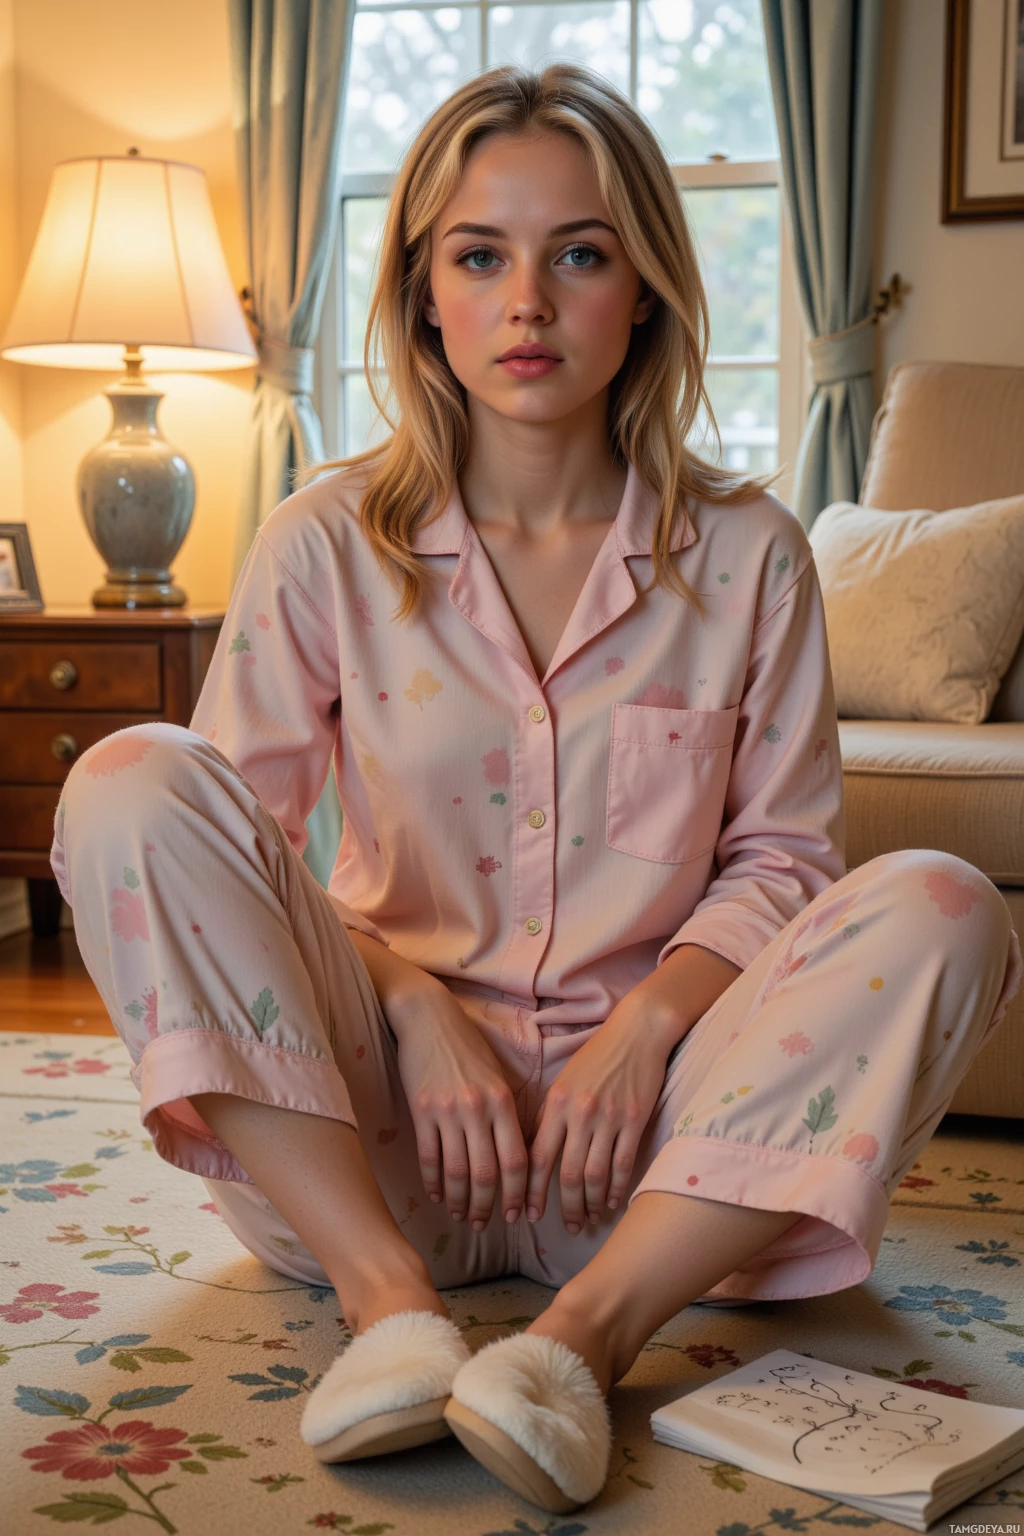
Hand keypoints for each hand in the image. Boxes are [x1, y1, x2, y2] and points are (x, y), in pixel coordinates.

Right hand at [389, 985, 528, 1230]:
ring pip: (457, 1171)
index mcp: (502, 1101)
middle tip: (486, 1225)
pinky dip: (434, 1183)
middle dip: (488, 1206)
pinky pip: (429, 1158)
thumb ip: (506, 1114)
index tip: (518, 1214)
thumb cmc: (467, 1047)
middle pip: (487, 1173)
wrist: (427, 1019)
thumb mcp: (497, 1076)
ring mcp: (447, 1111)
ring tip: (462, 1216)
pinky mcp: (420, 1111)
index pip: (517, 1159)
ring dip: (461, 1201)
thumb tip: (516, 1157)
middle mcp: (478, 1109)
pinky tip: (438, 1196)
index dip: (518, 1193)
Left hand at [524, 998, 671, 1231]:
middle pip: (567, 1173)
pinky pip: (622, 1164)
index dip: (530, 1190)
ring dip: (590, 1203)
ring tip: (589, 1220)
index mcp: (556, 1103)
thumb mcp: (564, 1082)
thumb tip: (535, 1155)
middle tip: (567, 1227)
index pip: (536, 1156)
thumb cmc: (597, 1056)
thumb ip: (551, 1117)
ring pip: (595, 1174)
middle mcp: (579, 1113)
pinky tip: (611, 1202)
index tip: (527, 1214)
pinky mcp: (634, 1119)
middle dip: (565, 1207)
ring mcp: (608, 1117)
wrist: (637, 1032)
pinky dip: (615, 1188)